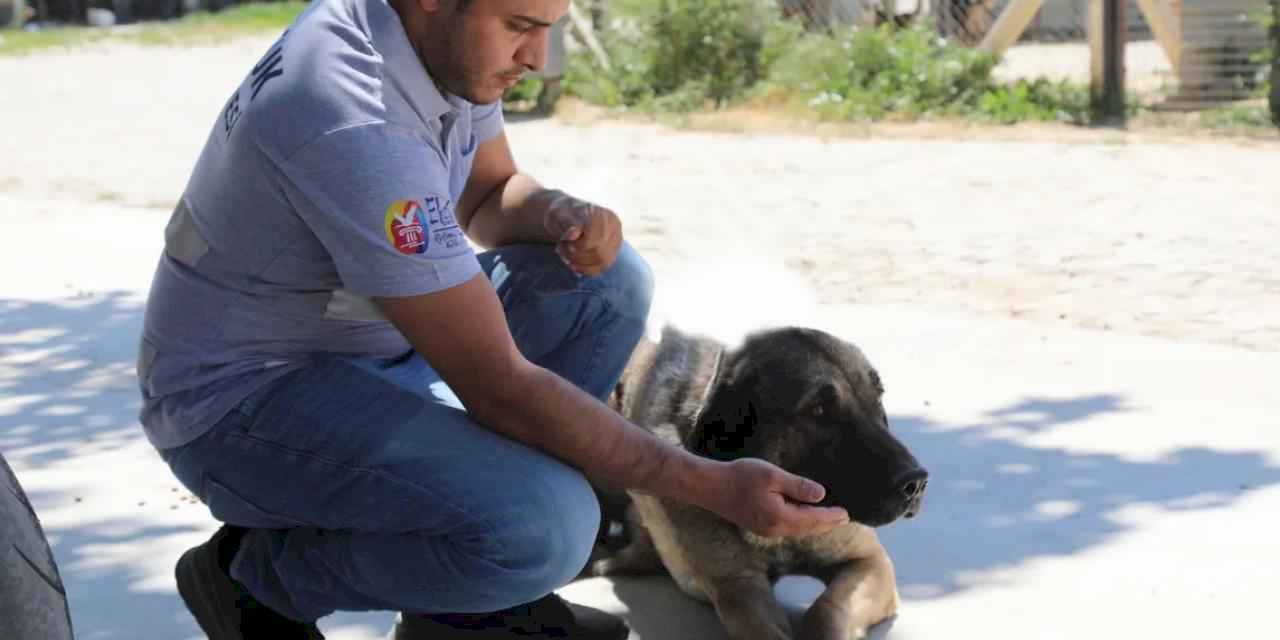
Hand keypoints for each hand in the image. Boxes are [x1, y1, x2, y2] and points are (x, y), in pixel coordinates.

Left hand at [543, 193, 622, 276]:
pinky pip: (602, 268)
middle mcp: (614, 225)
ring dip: (579, 263)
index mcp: (602, 213)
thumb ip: (566, 223)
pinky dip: (585, 269)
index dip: (578, 246)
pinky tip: (573, 264)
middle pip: (600, 251)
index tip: (563, 242)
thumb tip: (573, 234)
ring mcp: (616, 240)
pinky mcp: (613, 252)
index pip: (596, 238)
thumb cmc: (561, 215)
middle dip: (576, 255)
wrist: (565, 218)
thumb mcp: (558, 214)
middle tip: (561, 249)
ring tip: (566, 255)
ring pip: (603, 261)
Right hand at [705, 458, 849, 537]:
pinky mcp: (758, 526)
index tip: (846, 514)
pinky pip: (787, 527)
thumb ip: (797, 486)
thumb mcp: (772, 475)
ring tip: (828, 519)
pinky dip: (801, 523)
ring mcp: (765, 530)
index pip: (813, 519)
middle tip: (843, 518)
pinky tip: (803, 517)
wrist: (710, 487)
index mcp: (780, 517)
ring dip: (814, 525)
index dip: (830, 516)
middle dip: (826, 523)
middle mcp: (775, 529)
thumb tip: (821, 495)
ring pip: (797, 529)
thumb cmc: (740, 476)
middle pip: (807, 528)